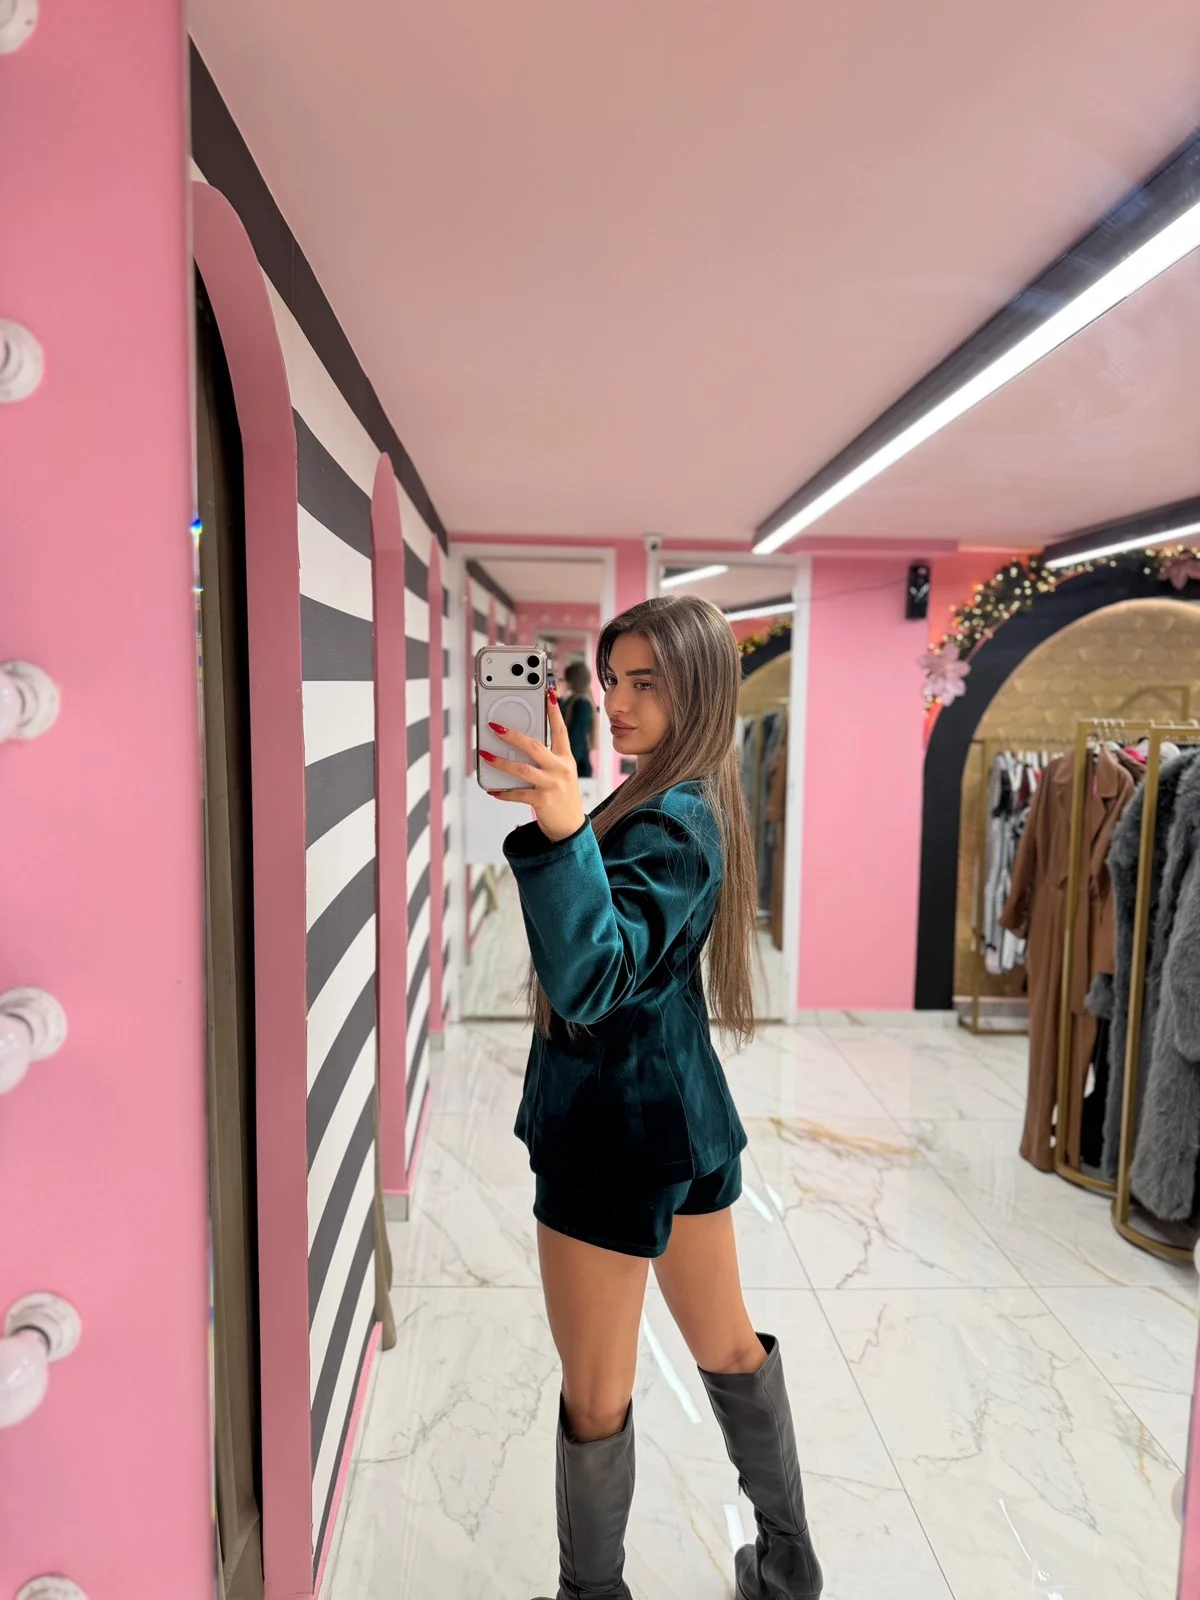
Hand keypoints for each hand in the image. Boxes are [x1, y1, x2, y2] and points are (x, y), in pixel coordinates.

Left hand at [483, 690, 586, 841]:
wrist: (571, 827)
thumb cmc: (561, 795)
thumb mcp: (561, 773)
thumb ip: (545, 758)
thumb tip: (516, 746)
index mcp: (566, 759)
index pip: (560, 730)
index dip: (554, 711)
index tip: (548, 693)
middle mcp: (561, 769)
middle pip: (535, 747)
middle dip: (513, 735)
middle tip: (495, 727)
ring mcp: (552, 785)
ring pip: (522, 769)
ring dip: (501, 762)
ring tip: (485, 755)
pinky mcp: (543, 802)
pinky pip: (518, 794)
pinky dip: (503, 792)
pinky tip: (491, 789)